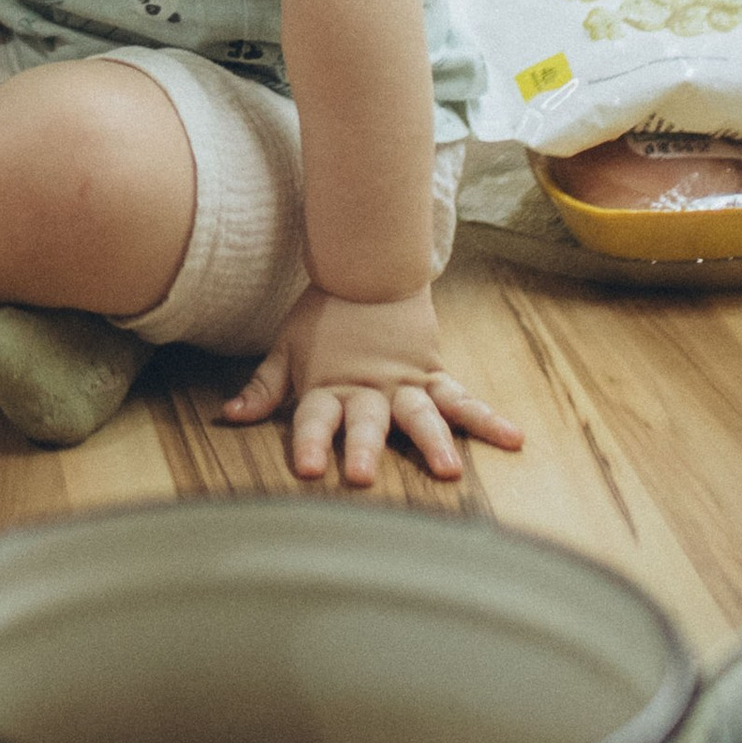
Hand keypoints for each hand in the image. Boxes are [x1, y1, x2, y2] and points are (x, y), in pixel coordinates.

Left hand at [217, 285, 523, 488]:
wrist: (370, 266)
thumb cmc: (326, 314)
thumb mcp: (287, 347)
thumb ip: (264, 387)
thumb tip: (228, 418)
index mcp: (328, 385)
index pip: (313, 418)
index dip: (309, 441)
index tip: (307, 469)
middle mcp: (368, 389)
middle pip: (364, 421)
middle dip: (363, 447)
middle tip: (362, 476)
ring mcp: (405, 383)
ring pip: (420, 414)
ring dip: (432, 442)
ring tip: (448, 471)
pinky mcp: (434, 375)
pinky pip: (463, 400)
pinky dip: (488, 420)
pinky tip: (513, 439)